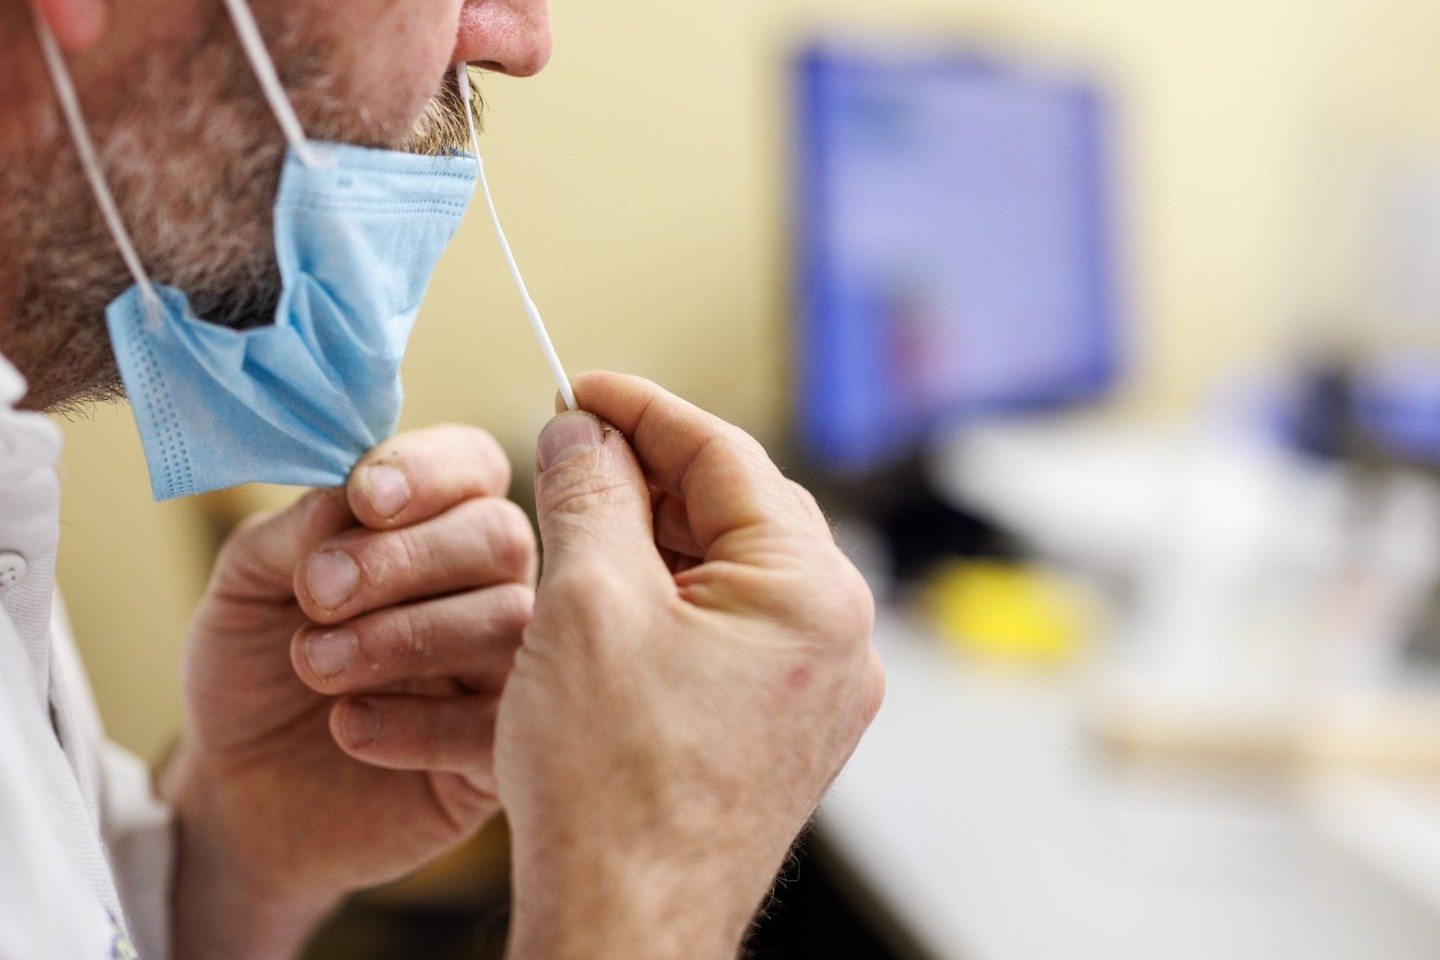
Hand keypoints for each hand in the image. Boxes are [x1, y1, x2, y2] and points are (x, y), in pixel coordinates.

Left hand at [161, 425, 535, 955]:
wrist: (237, 797)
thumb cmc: (253, 674)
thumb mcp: (246, 587)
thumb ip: (295, 533)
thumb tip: (347, 494)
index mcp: (437, 523)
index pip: (473, 465)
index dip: (430, 470)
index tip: (363, 498)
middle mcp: (487, 587)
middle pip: (500, 536)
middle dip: (406, 558)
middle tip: (317, 594)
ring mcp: (504, 671)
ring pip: (508, 624)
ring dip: (403, 636)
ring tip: (315, 666)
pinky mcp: (499, 754)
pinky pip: (498, 725)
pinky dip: (419, 724)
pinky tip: (348, 727)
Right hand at [498, 373, 884, 959]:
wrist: (626, 930)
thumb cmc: (612, 787)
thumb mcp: (586, 605)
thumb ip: (590, 493)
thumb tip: (582, 433)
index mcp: (810, 591)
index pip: (726, 455)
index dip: (643, 410)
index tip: (582, 388)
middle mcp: (835, 638)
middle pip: (735, 511)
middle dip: (646, 476)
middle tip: (566, 455)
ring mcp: (815, 692)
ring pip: (729, 573)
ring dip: (651, 540)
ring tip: (572, 527)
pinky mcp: (782, 731)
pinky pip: (729, 633)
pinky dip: (668, 603)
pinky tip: (604, 602)